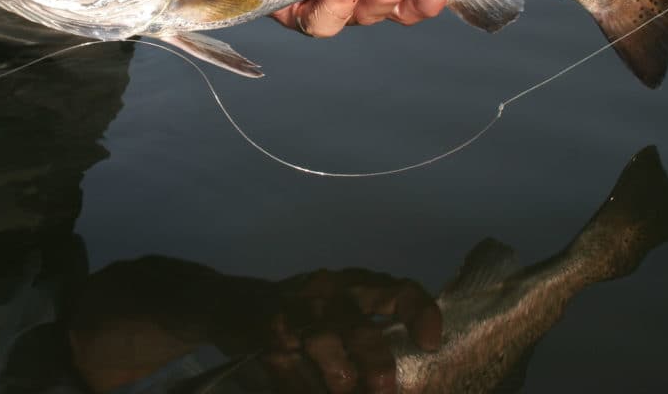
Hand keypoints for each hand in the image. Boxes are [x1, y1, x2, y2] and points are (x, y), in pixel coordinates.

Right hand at [261, 268, 441, 393]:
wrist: (237, 304)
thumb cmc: (305, 314)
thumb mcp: (342, 309)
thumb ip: (373, 332)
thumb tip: (408, 379)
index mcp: (356, 286)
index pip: (397, 290)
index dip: (418, 313)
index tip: (430, 343)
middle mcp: (328, 293)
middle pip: (360, 329)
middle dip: (376, 368)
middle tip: (385, 393)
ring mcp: (295, 312)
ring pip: (325, 346)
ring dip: (340, 381)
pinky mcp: (267, 334)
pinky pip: (291, 369)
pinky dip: (304, 388)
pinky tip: (312, 391)